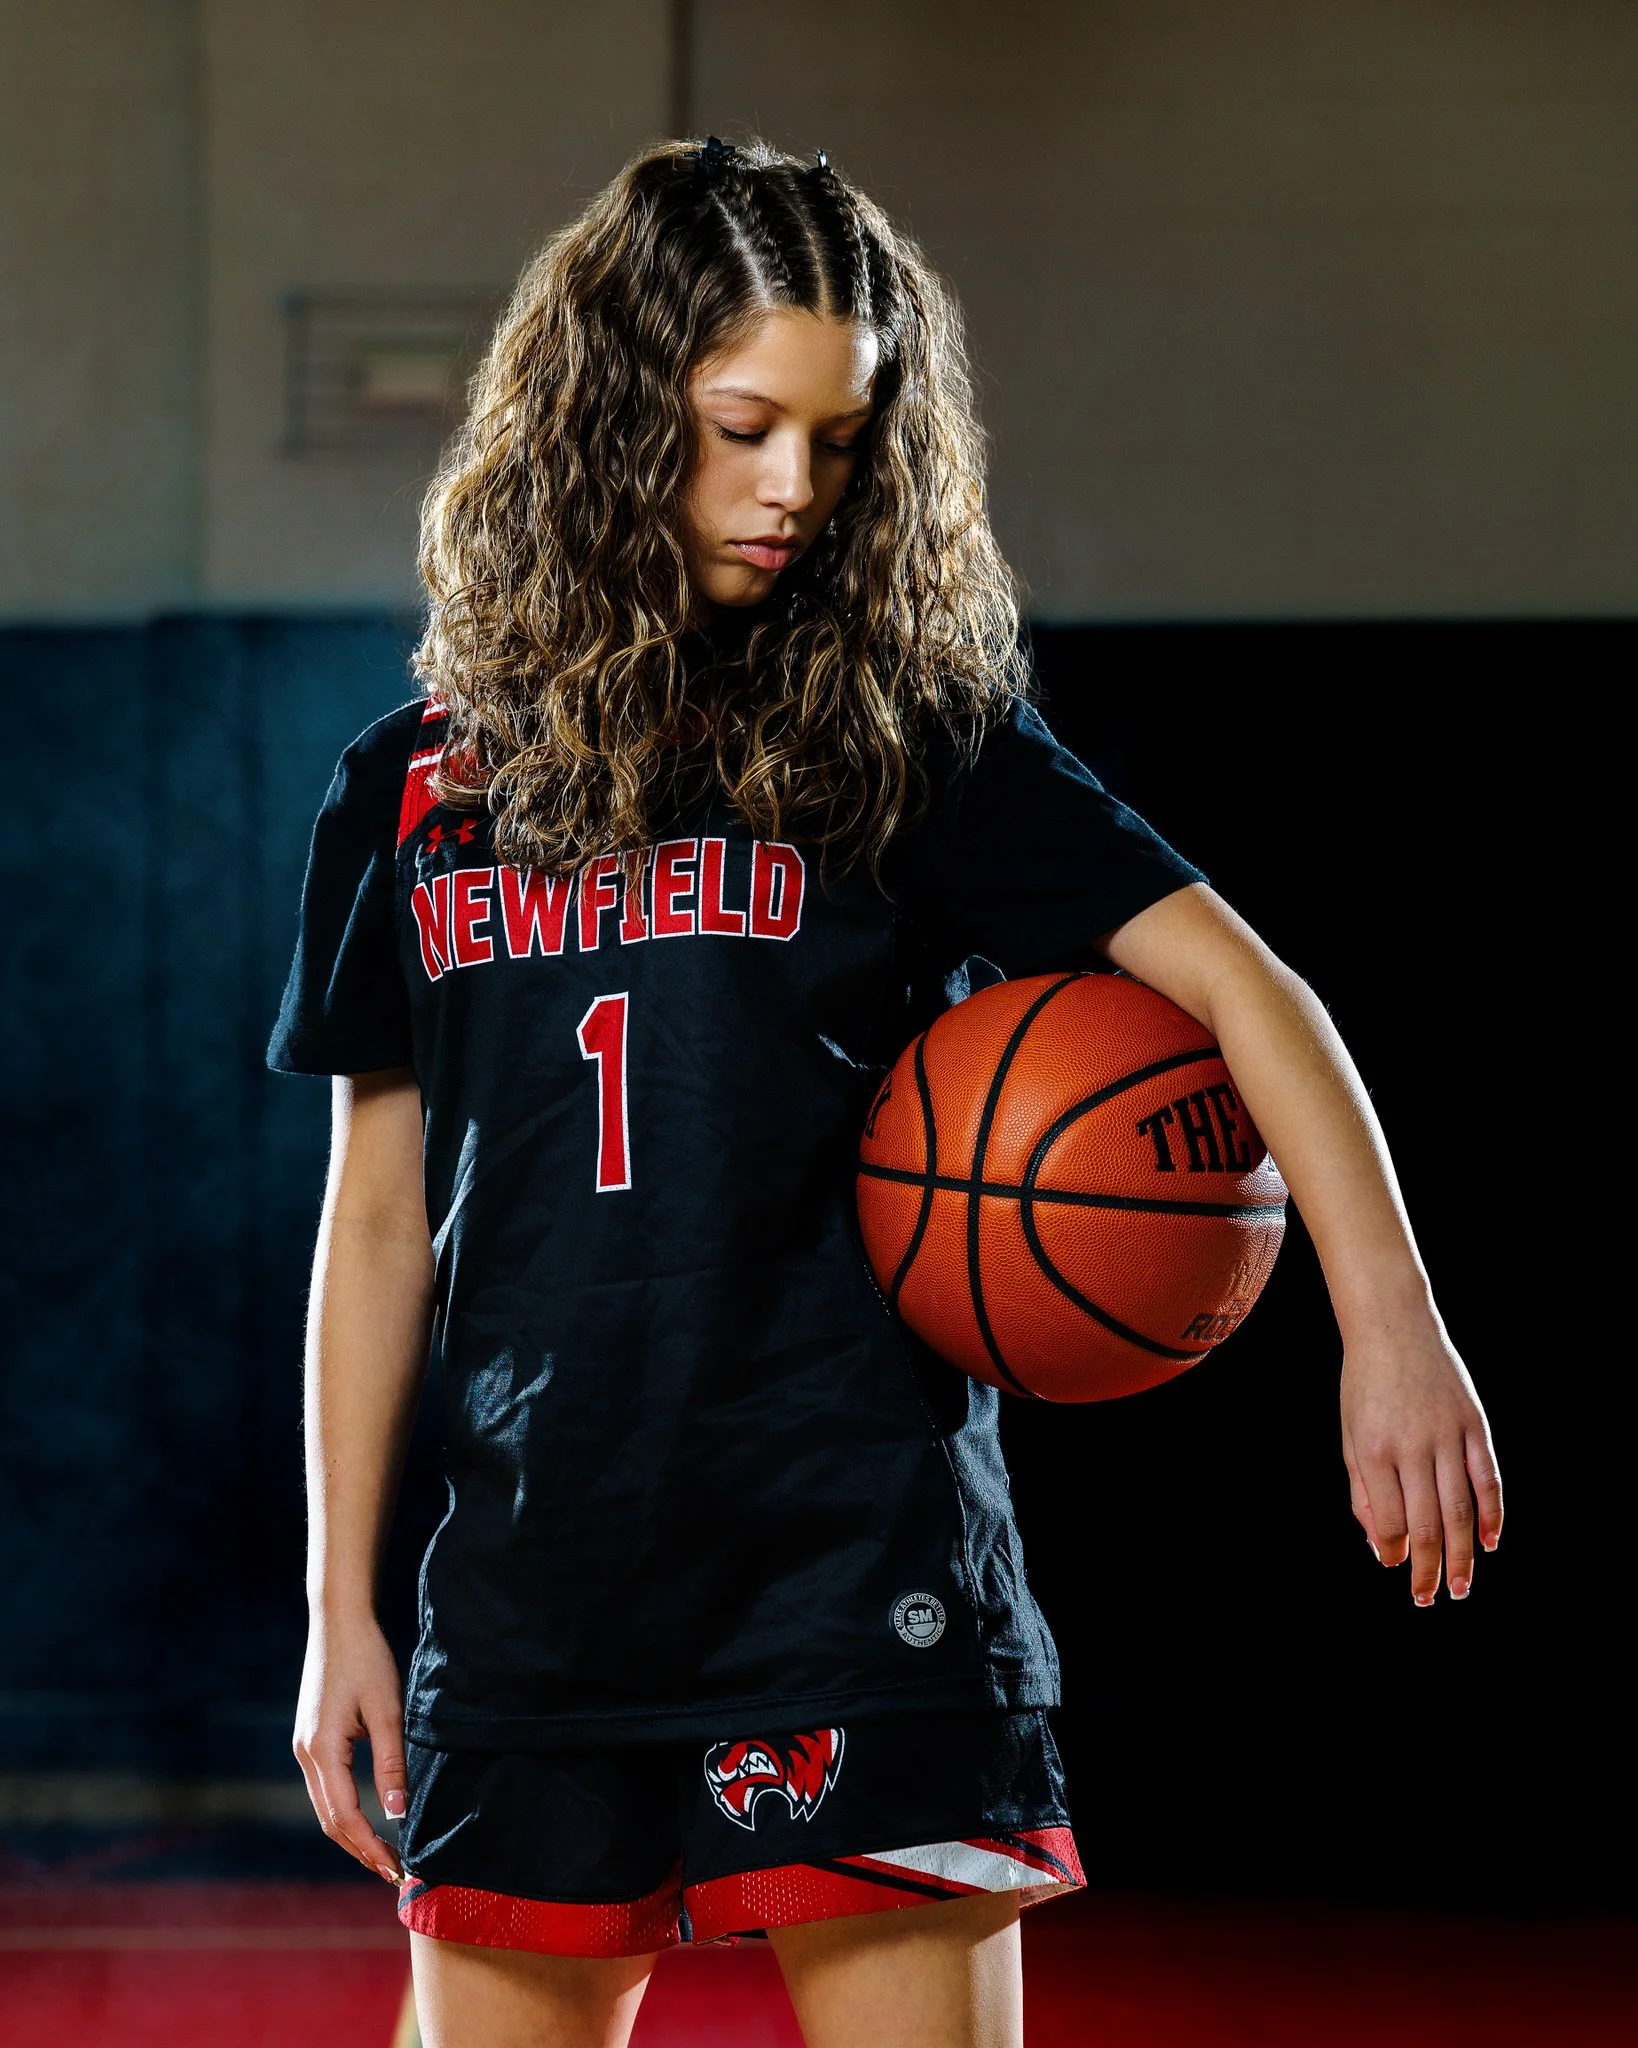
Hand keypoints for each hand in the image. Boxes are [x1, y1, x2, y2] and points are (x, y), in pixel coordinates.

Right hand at [292, 1611, 408, 1883]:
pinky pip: (325, 1788)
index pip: (345, 1817)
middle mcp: (305, 1754)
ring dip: (352, 1834)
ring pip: (325, 1807)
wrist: (338, 1622)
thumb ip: (391, 1764)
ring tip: (384, 1853)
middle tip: (394, 1871)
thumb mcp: (387, 1710)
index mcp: (322, 1750)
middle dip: (361, 1850)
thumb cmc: (366, 1659)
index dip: (370, 1847)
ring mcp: (304, 1747)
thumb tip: (397, 1815)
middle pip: (330, 1821)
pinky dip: (345, 1811)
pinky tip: (368, 1818)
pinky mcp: (310, 1739)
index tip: (396, 1868)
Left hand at [1340, 1315, 1501, 1603]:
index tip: (1396, 1568)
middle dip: (1430, 1568)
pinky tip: (1490, 1542)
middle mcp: (1413, 1444)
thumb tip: (1381, 1545)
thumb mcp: (1350, 1435)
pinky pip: (1488, 1477)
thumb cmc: (1365, 1386)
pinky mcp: (1475, 1422)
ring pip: (1461, 1508)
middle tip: (1430, 1599)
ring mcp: (1448, 1433)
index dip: (1393, 1551)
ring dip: (1463, 1554)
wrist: (1393, 1324)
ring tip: (1462, 1588)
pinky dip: (1493, 1513)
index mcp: (1374, 1449)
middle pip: (1427, 1522)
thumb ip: (1363, 1491)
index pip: (1389, 1519)